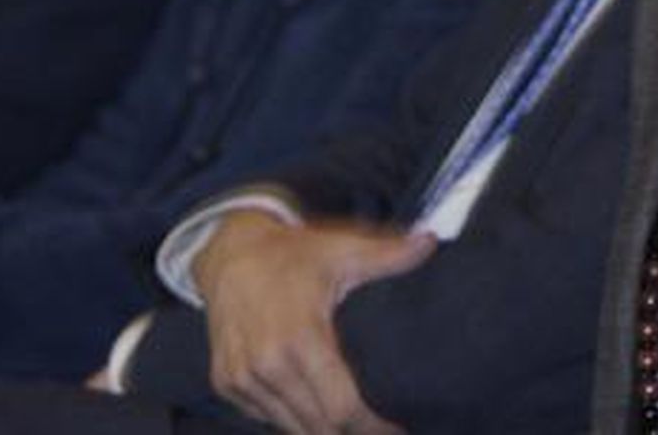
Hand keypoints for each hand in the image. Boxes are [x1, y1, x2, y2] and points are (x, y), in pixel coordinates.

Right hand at [192, 210, 434, 434]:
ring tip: (351, 428)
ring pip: (290, 428)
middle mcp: (266, 365)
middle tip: (380, 431)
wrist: (230, 252)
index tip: (396, 430)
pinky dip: (290, 418)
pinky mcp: (226, 383)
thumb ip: (388, 254)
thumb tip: (431, 241)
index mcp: (300, 338)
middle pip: (318, 427)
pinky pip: (265, 417)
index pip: (341, 408)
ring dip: (319, 431)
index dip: (372, 428)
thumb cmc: (293, 253)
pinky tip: (313, 412)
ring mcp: (242, 378)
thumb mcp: (342, 249)